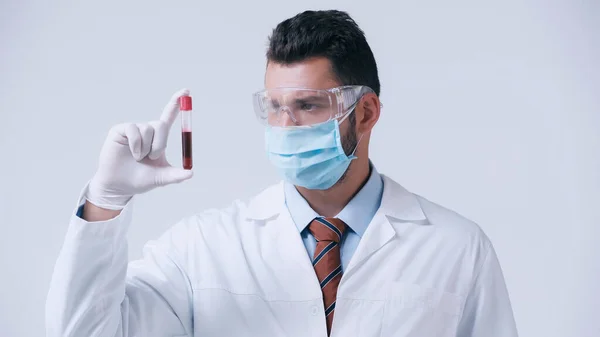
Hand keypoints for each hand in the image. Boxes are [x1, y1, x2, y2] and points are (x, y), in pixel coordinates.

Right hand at [86, 89, 192, 209]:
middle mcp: (147, 130)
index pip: (169, 116)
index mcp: (159, 138)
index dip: (176, 103)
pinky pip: (134, 130)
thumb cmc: (140, 180)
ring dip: (146, 147)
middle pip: (161, 125)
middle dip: (160, 143)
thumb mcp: (161, 178)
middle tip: (153, 157)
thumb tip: (190, 173)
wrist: (120, 186)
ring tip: (139, 158)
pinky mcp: (121, 130)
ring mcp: (134, 129)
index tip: (186, 90)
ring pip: (148, 129)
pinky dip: (136, 144)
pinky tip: (132, 153)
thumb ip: (175, 175)